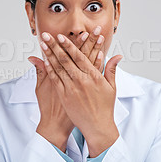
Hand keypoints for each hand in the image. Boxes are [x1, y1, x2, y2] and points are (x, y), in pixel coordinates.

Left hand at [40, 28, 122, 156]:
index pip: (78, 56)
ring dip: (49, 54)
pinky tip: (44, 61)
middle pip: (65, 59)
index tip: (61, 36)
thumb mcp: (111, 87)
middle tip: (47, 35)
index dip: (69, 45)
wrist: (97, 126)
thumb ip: (111, 69)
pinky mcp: (64, 96)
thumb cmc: (105, 107)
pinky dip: (49, 69)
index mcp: (93, 76)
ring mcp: (71, 88)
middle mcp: (81, 80)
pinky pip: (55, 80)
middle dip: (55, 45)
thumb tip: (117, 56)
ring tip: (43, 44)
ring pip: (58, 67)